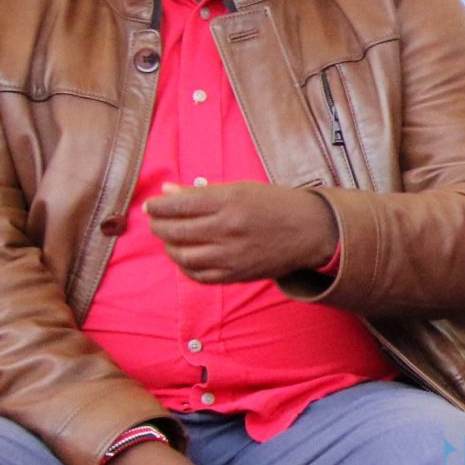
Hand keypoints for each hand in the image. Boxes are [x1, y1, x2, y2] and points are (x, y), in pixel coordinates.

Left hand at [144, 182, 337, 283]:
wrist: (312, 231)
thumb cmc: (277, 205)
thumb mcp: (241, 189)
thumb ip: (201, 192)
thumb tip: (166, 192)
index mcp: (230, 201)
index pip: (178, 205)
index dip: (158, 207)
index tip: (152, 206)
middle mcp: (228, 228)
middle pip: (175, 231)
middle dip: (159, 226)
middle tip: (157, 222)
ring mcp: (232, 254)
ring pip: (182, 255)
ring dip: (169, 247)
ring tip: (171, 240)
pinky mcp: (237, 274)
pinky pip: (199, 275)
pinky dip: (185, 267)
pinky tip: (186, 258)